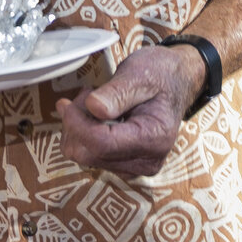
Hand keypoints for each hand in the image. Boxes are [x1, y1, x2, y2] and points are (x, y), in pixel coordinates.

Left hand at [54, 43, 199, 177]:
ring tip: (96, 101)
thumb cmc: (160, 74)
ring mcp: (134, 167)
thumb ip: (117, 93)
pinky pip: (90, 155)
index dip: (77, 124)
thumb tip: (93, 108)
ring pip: (85, 156)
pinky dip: (85, 134)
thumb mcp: (139, 74)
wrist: (176, 81)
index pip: (101, 144)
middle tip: (87, 95)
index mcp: (154, 139)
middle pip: (89, 154)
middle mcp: (146, 161)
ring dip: (79, 127)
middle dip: (77, 124)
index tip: (65, 103)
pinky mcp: (123, 164)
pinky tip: (98, 115)